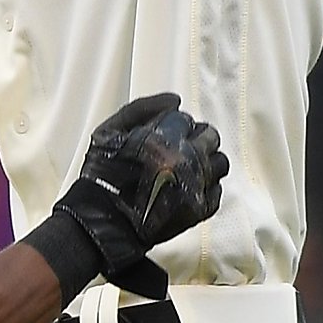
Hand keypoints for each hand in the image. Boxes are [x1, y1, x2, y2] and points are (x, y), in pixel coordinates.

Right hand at [52, 92, 226, 281]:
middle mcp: (184, 161)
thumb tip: (176, 101)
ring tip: (191, 166)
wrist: (102, 222)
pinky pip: (217, 191)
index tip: (165, 134)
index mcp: (162, 139)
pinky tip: (190, 187)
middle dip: (196, 138)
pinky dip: (207, 187)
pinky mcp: (199, 210)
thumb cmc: (102, 175)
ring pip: (220, 162)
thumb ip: (141, 108)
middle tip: (182, 147)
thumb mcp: (108, 131)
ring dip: (207, 160)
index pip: (184, 119)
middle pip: (209, 136)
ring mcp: (194, 186)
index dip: (174, 124)